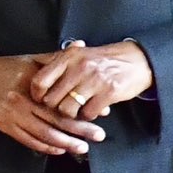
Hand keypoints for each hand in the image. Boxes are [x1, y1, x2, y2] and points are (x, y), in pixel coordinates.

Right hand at [0, 53, 106, 156]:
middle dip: (79, 130)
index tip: (101, 114)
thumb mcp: (31, 59)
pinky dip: (45, 147)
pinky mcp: (5, 127)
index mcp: (31, 83)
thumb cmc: (8, 69)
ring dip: (65, 143)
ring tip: (83, 147)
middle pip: (55, 119)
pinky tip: (59, 150)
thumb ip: (56, 57)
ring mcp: (13, 116)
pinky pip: (28, 141)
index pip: (61, 99)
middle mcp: (22, 101)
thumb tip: (80, 46)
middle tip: (98, 136)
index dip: (81, 108)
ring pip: (43, 134)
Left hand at [30, 40, 154, 121]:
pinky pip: (88, 114)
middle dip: (55, 108)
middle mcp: (79, 67)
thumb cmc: (102, 60)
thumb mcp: (79, 55)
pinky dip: (88, 117)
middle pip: (52, 100)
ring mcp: (94, 80)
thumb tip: (35, 79)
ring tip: (77, 110)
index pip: (40, 81)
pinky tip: (92, 110)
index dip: (37, 95)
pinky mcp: (109, 93)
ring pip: (67, 110)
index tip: (41, 99)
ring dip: (71, 115)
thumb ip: (58, 64)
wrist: (136, 60)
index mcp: (68, 57)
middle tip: (62, 107)